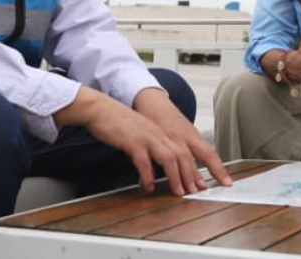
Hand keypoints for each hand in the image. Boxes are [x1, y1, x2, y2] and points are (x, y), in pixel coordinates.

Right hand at [53, 87, 228, 195]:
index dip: (194, 168)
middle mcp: (158, 134)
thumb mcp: (139, 136)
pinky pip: (144, 160)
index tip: (199, 184)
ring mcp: (147, 136)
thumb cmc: (117, 123)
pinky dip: (148, 174)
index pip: (185, 151)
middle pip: (182, 155)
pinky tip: (148, 186)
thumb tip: (152, 170)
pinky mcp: (132, 140)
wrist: (100, 109)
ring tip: (178, 192)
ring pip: (169, 157)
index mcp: (161, 133)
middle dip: (191, 175)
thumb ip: (149, 151)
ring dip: (176, 176)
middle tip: (194, 191)